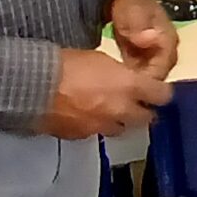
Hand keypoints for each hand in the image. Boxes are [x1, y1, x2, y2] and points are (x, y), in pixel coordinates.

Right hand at [38, 48, 171, 138]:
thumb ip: (120, 75)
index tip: (157, 89)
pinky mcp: (82, 137)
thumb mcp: (100, 59)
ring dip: (121, 121)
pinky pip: (97, 134)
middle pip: (147, 119)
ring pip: (122, 129)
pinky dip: (96, 126)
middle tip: (136, 103)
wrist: (33, 86)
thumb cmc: (66, 63)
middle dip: (144, 111)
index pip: (162, 95)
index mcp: (129, 86)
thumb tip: (124, 81)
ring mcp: (102, 127)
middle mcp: (120, 110)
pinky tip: (86, 116)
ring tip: (110, 111)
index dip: (161, 92)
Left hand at [108, 0, 178, 80]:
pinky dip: (130, 76)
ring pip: (149, 75)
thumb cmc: (131, 0)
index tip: (128, 83)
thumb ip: (140, 24)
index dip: (147, 78)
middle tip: (118, 89)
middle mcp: (167, 49)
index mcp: (168, 38)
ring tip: (115, 86)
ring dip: (134, 80)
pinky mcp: (146, 56)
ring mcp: (157, 53)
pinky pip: (141, 72)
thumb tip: (149, 39)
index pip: (163, 67)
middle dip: (140, 84)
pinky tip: (115, 79)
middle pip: (157, 75)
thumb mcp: (134, 9)